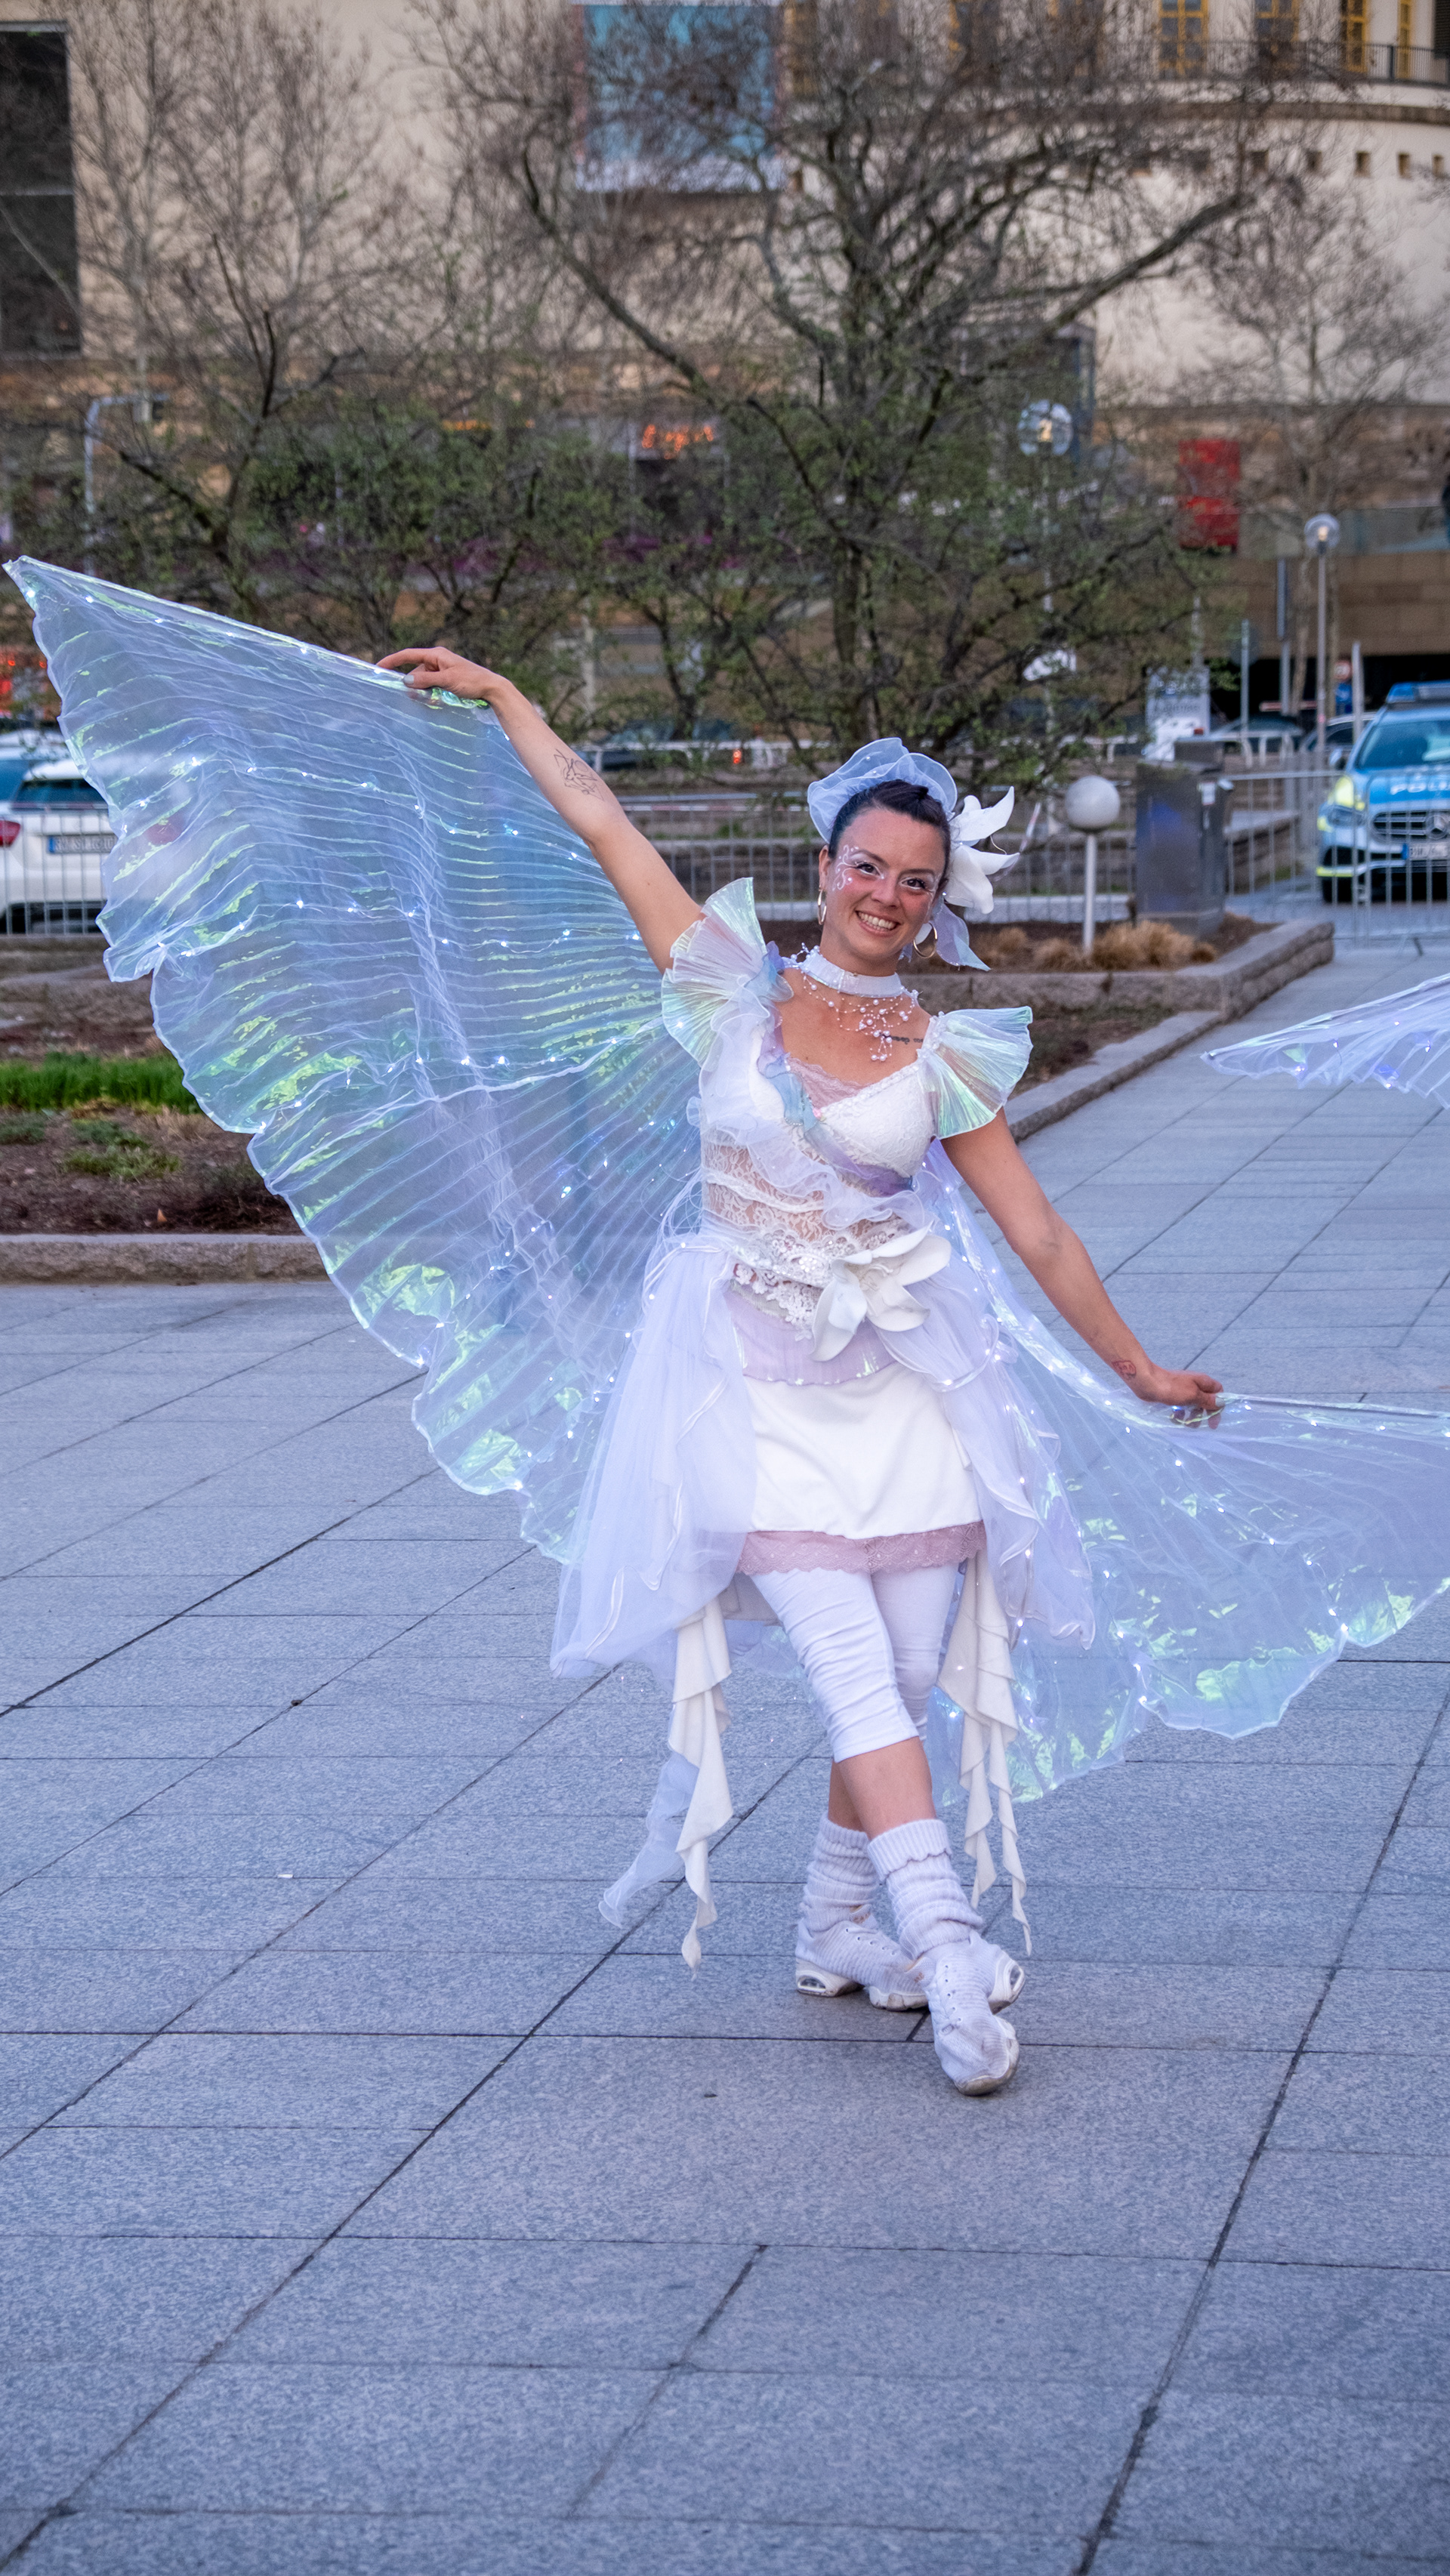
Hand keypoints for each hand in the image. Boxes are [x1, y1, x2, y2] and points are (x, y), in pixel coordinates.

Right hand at [377, 646, 509, 702]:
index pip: (409, 655)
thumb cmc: (472, 681)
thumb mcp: (447, 680)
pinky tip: (431, 702)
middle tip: (405, 696)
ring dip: (421, 691)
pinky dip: (429, 693)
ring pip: (424, 681)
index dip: (393, 661)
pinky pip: (432, 686)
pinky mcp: (447, 680)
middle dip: (411, 683)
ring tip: (423, 701)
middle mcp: (438, 660)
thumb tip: (406, 681)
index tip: (379, 667)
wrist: (492, 688)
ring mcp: (443, 671)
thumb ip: (426, 681)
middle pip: (416, 671)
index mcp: (436, 655)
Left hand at [1129, 1360, 1223, 1417]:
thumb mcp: (1193, 1395)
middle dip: (1204, 1414)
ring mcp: (1183, 1390)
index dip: (1218, 1405)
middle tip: (1200, 1425)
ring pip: (1193, 1405)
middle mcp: (1194, 1385)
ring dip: (1191, 1416)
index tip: (1214, 1419)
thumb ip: (1208, 1400)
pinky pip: (1181, 1406)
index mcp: (1202, 1381)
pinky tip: (1174, 1419)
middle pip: (1206, 1400)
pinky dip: (1180, 1413)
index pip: (1218, 1391)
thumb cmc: (1172, 1388)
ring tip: (1185, 1424)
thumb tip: (1221, 1402)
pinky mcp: (1172, 1395)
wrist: (1147, 1383)